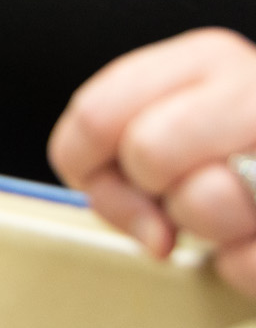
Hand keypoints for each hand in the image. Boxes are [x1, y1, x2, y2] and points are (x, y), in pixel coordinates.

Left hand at [49, 27, 255, 295]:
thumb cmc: (245, 149)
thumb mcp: (181, 121)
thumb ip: (124, 145)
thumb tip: (144, 225)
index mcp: (206, 59)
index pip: (96, 113)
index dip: (88, 166)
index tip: (117, 184)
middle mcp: (253, 88)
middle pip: (146, 153)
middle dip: (153, 194)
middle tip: (186, 198)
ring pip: (203, 205)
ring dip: (210, 231)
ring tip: (240, 214)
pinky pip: (247, 264)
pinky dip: (247, 268)